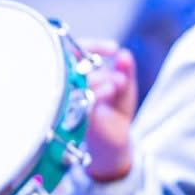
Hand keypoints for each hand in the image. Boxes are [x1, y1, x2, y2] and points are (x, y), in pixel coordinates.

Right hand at [80, 42, 137, 182]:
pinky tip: (111, 91)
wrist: (113, 148)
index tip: (113, 49)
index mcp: (79, 78)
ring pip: (77, 79)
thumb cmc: (114, 116)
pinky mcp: (72, 118)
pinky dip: (98, 91)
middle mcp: (69, 89)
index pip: (75, 53)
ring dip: (101, 77)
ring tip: (118, 84)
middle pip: (73, 63)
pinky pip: (81, 98)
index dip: (93, 46)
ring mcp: (69, 103)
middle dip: (95, 61)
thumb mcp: (124, 89)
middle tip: (116, 70)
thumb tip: (124, 54)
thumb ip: (126, 70)